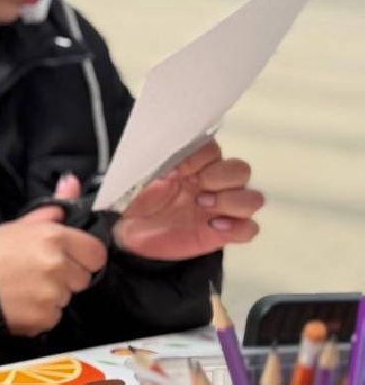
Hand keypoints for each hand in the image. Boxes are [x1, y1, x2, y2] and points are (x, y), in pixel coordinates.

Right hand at [0, 177, 107, 336]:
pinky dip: (42, 313)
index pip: (96, 252)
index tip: (68, 258)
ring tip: (27, 289)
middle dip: (67, 276)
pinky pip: (54, 316)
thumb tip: (72, 182)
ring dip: (53, 295)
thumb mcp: (20, 225)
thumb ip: (52, 208)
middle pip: (84, 277)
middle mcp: (57, 266)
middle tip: (40, 272)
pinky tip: (23, 304)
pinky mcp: (45, 318)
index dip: (84, 256)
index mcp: (54, 238)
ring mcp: (53, 295)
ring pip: (68, 297)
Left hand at [113, 139, 262, 260]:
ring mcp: (221, 208)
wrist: (131, 233)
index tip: (176, 170)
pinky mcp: (224, 233)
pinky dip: (238, 227)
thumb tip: (170, 165)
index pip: (214, 150)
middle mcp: (213, 183)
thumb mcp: (137, 179)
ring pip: (253, 198)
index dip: (200, 157)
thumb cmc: (137, 201)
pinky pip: (250, 229)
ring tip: (202, 206)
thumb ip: (153, 166)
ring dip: (232, 201)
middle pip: (241, 170)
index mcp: (194, 164)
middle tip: (194, 186)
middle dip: (220, 176)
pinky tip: (213, 226)